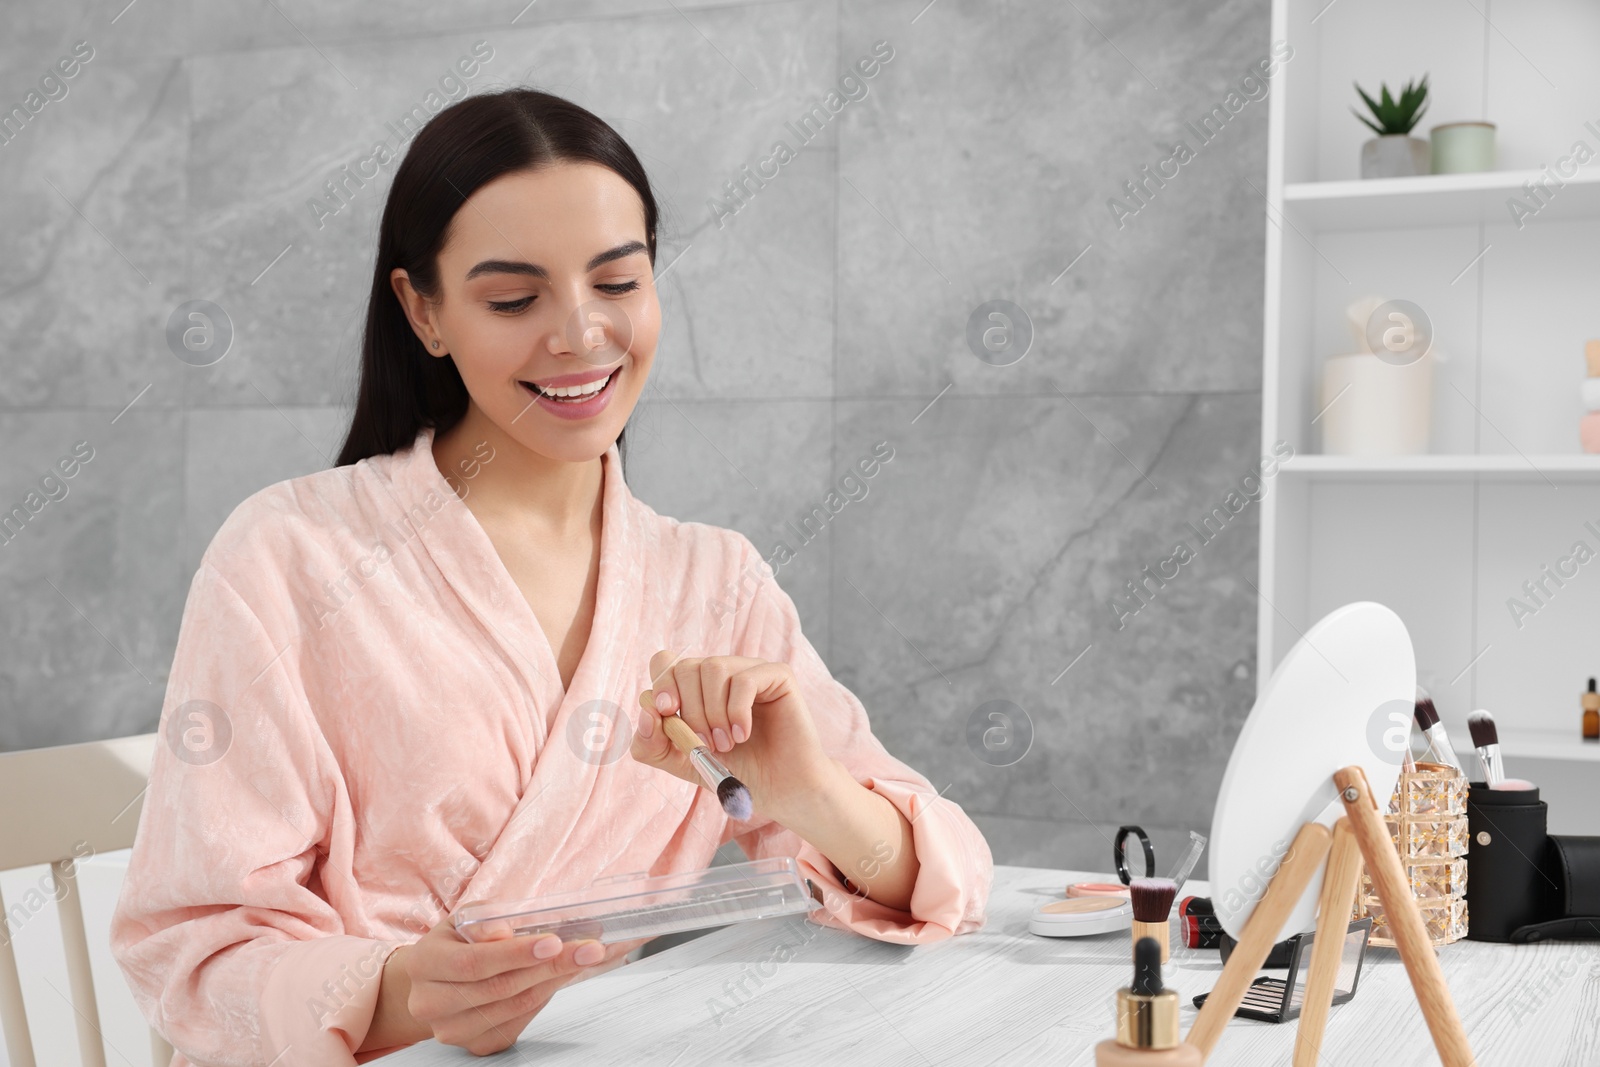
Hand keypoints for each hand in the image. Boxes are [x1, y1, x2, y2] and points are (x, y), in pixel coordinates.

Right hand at [387, 913, 637, 1054]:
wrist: (436, 980)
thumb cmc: (456, 943)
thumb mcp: (465, 919)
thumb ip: (487, 920)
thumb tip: (511, 931)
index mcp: (423, 963)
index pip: (472, 963)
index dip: (515, 954)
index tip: (553, 941)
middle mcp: (430, 1003)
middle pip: (499, 988)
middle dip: (550, 966)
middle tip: (588, 949)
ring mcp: (452, 1030)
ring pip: (514, 1007)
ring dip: (554, 980)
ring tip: (581, 958)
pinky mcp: (476, 1045)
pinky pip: (518, 1022)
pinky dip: (544, 997)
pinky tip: (558, 977)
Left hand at [631, 649, 835, 822]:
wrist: (780, 790)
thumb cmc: (737, 772)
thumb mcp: (683, 762)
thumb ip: (653, 744)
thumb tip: (646, 711)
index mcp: (696, 687)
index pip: (665, 662)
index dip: (661, 684)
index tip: (667, 712)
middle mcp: (721, 674)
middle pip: (686, 666)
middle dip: (690, 710)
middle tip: (706, 743)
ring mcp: (749, 670)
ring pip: (714, 668)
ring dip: (714, 712)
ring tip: (727, 742)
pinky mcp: (777, 675)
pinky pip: (744, 679)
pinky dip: (737, 711)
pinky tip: (744, 734)